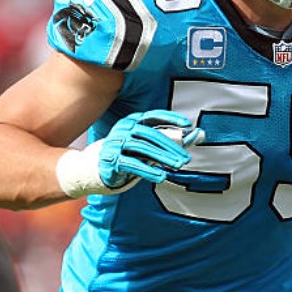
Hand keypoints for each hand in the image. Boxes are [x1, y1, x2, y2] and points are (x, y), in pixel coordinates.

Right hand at [56, 109, 204, 197]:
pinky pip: (133, 164)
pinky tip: (162, 176)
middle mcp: (124, 129)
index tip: (187, 124)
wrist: (90, 169)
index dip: (170, 119)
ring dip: (163, 158)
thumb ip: (174, 140)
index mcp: (133, 121)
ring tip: (179, 166)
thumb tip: (201, 134)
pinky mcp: (111, 160)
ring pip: (143, 149)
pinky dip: (148, 170)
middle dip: (171, 146)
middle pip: (151, 135)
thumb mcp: (149, 146)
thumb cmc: (125, 155)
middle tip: (186, 159)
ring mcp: (116, 144)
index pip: (154, 116)